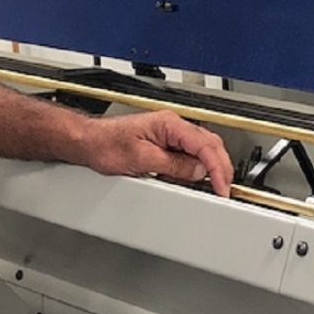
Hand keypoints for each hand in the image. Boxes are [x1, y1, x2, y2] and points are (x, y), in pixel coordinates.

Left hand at [79, 110, 233, 196]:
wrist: (89, 142)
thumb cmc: (107, 145)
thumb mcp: (142, 160)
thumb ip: (174, 165)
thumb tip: (198, 171)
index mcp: (169, 124)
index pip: (205, 145)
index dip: (217, 168)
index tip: (221, 186)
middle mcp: (172, 126)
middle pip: (210, 144)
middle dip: (220, 167)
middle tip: (223, 189)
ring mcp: (169, 133)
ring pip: (201, 149)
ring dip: (209, 167)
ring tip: (212, 187)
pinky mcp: (164, 143)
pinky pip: (188, 154)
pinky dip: (195, 167)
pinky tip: (193, 179)